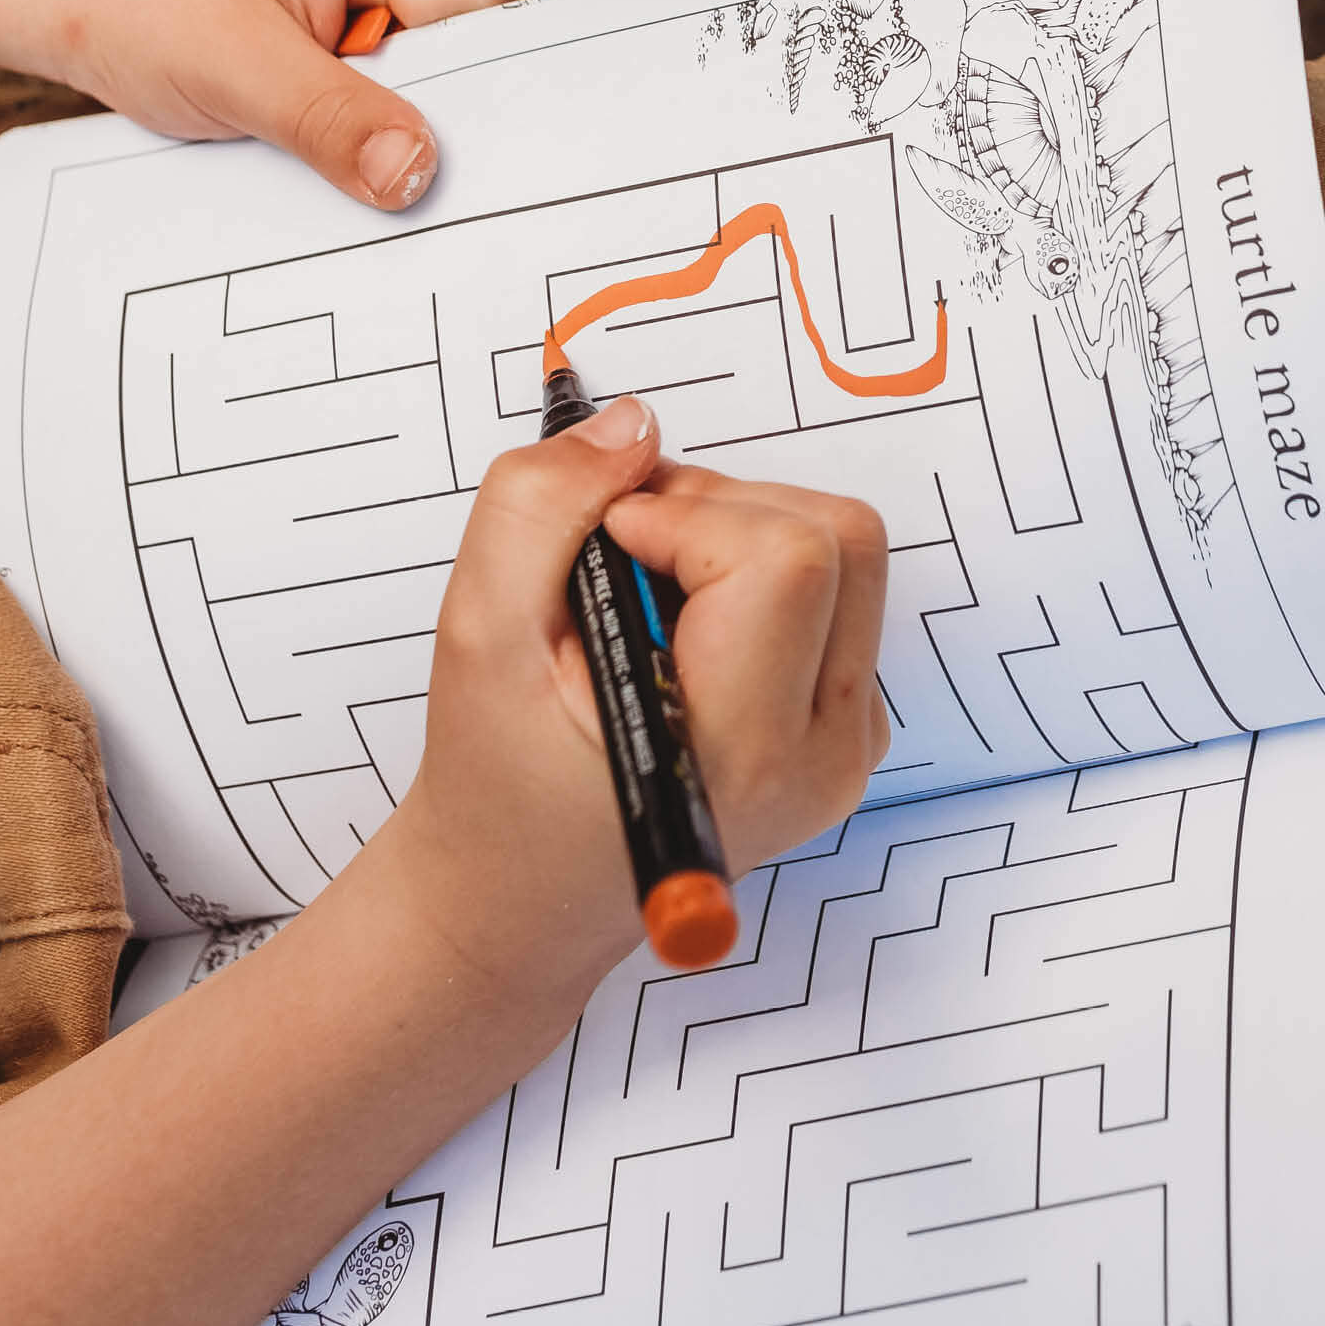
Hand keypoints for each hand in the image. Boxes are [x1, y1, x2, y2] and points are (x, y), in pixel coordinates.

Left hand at [0, 0, 519, 210]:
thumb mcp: (237, 71)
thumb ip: (335, 121)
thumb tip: (418, 174)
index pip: (497, 38)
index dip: (490, 123)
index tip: (477, 196)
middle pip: (487, 65)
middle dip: (452, 136)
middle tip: (410, 197)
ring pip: (452, 88)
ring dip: (411, 138)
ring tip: (361, 170)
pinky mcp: (366, 20)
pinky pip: (409, 91)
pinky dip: (383, 134)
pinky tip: (347, 158)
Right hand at [378, 397, 889, 1002]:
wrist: (524, 899)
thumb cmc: (498, 788)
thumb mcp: (479, 634)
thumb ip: (539, 509)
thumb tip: (629, 426)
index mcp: (741, 752)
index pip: (786, 559)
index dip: (687, 516)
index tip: (607, 551)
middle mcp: (819, 756)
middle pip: (835, 538)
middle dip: (720, 511)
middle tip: (623, 559)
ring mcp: (844, 744)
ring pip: (845, 553)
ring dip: (738, 535)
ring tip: (644, 598)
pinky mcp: (842, 722)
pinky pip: (837, 593)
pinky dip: (755, 577)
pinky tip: (677, 632)